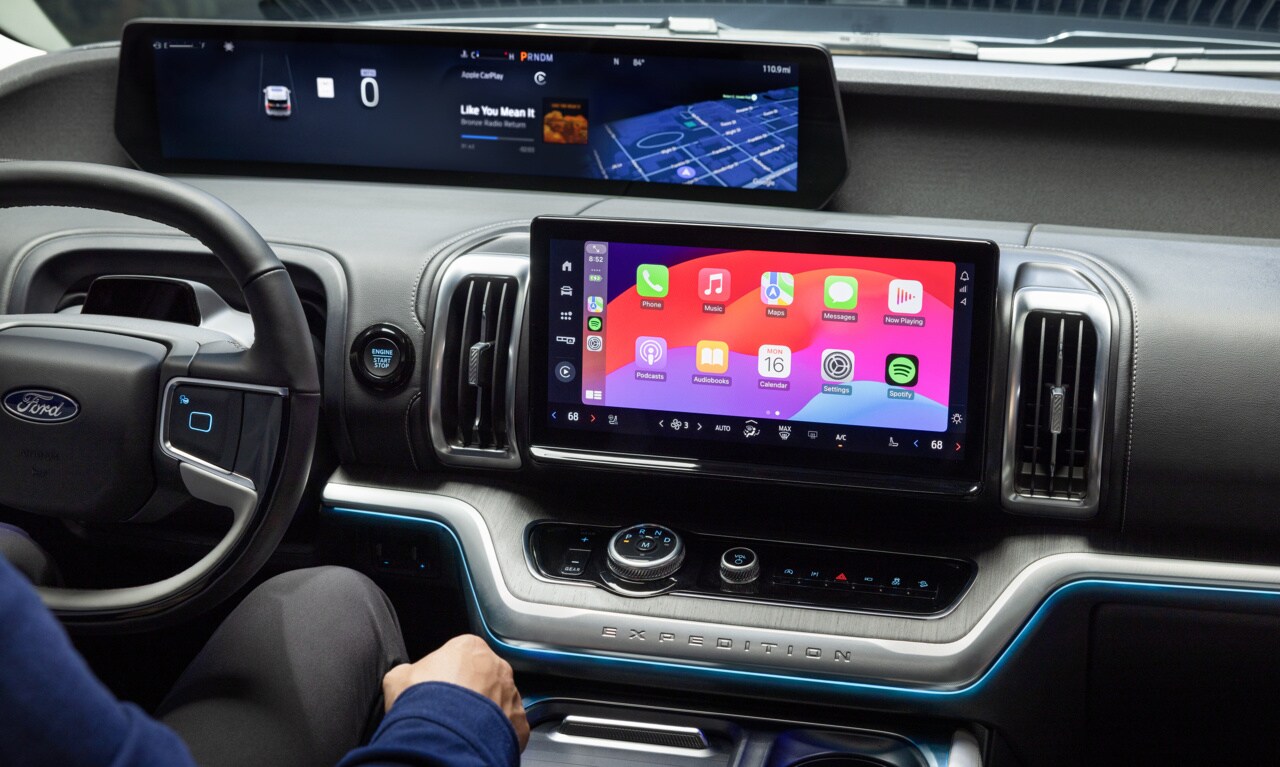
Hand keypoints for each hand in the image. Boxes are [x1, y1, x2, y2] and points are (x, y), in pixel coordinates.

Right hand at [383, 634, 529, 750]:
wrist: (441, 736)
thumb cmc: (422, 703)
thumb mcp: (398, 678)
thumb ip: (408, 671)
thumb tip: (406, 677)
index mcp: (470, 647)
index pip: (462, 655)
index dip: (448, 674)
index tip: (438, 689)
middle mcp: (497, 667)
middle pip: (485, 676)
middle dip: (471, 692)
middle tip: (450, 710)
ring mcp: (512, 694)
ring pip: (500, 701)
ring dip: (485, 712)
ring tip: (463, 727)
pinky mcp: (519, 722)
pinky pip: (509, 726)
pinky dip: (496, 733)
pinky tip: (478, 739)